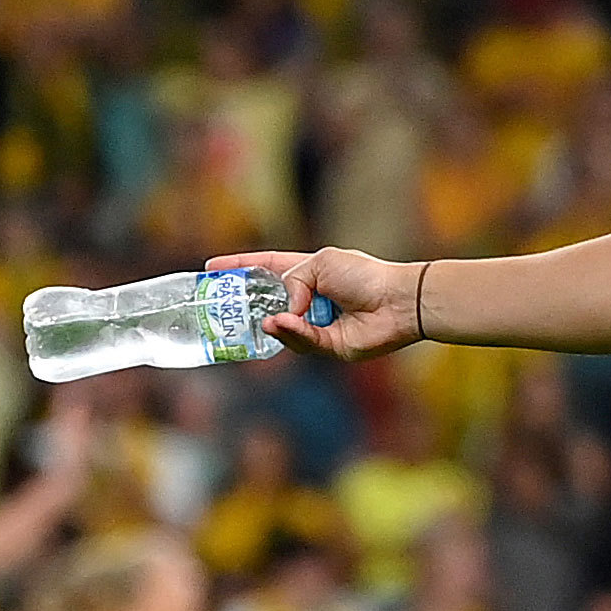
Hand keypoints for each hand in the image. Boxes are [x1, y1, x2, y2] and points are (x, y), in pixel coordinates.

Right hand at [208, 245, 423, 360]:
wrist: (399, 300)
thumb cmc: (365, 275)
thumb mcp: (319, 264)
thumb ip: (292, 281)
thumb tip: (283, 311)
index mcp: (308, 273)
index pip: (266, 268)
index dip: (239, 268)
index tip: (211, 268)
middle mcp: (310, 299)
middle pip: (268, 303)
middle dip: (245, 307)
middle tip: (220, 308)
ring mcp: (318, 324)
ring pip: (282, 328)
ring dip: (274, 322)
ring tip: (268, 318)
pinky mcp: (330, 346)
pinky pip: (302, 342)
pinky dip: (292, 332)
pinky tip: (284, 322)